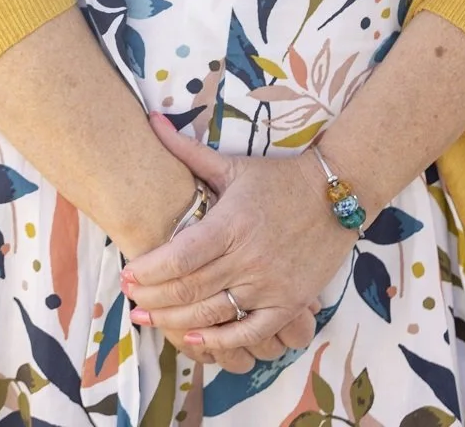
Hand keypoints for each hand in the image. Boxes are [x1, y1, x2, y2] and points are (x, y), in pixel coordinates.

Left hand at [120, 113, 353, 365]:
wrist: (336, 193)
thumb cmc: (279, 180)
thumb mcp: (233, 165)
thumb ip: (189, 152)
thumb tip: (152, 121)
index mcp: (232, 222)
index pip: (180, 257)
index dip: (149, 270)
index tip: (128, 274)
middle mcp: (248, 257)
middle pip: (189, 289)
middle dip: (153, 298)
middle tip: (131, 300)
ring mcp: (269, 284)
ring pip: (211, 314)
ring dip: (174, 322)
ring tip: (149, 319)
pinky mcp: (288, 304)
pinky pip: (248, 332)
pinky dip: (219, 342)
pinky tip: (193, 340)